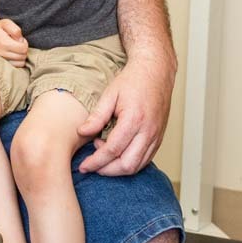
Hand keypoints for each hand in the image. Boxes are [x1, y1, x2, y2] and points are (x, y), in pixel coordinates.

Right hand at [0, 18, 28, 65]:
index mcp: (4, 44)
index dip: (24, 43)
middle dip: (23, 50)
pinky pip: (16, 66)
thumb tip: (20, 41)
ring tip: (16, 49)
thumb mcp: (7, 23)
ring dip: (21, 56)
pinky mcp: (2, 65)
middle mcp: (2, 54)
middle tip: (18, 44)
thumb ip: (16, 30)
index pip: (23, 49)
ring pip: (21, 63)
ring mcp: (1, 61)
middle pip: (23, 56)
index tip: (20, 40)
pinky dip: (18, 61)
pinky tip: (14, 54)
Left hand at [77, 58, 172, 175]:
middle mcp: (148, 131)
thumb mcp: (110, 94)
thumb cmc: (133, 80)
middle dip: (106, 170)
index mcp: (134, 119)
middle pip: (127, 165)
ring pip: (137, 166)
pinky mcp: (159, 138)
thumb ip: (97, 116)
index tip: (84, 166)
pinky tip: (117, 154)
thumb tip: (82, 132)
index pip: (112, 150)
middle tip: (92, 165)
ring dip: (118, 169)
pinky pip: (145, 160)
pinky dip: (130, 163)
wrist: (156, 72)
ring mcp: (156, 136)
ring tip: (103, 156)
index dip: (96, 161)